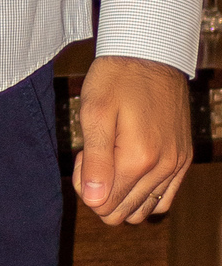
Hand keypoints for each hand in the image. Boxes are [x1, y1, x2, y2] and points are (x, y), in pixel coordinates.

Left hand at [73, 54, 192, 224]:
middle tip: (93, 156)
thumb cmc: (116, 78)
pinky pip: (164, 198)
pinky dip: (144, 194)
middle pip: (122, 212)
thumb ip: (94, 161)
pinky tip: (130, 169)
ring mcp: (177, 165)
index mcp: (138, 159)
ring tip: (111, 159)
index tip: (82, 155)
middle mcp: (164, 168)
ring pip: (143, 210)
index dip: (84, 186)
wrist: (151, 53)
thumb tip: (95, 201)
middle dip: (100, 191)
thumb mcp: (94, 112)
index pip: (104, 205)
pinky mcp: (183, 159)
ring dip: (121, 193)